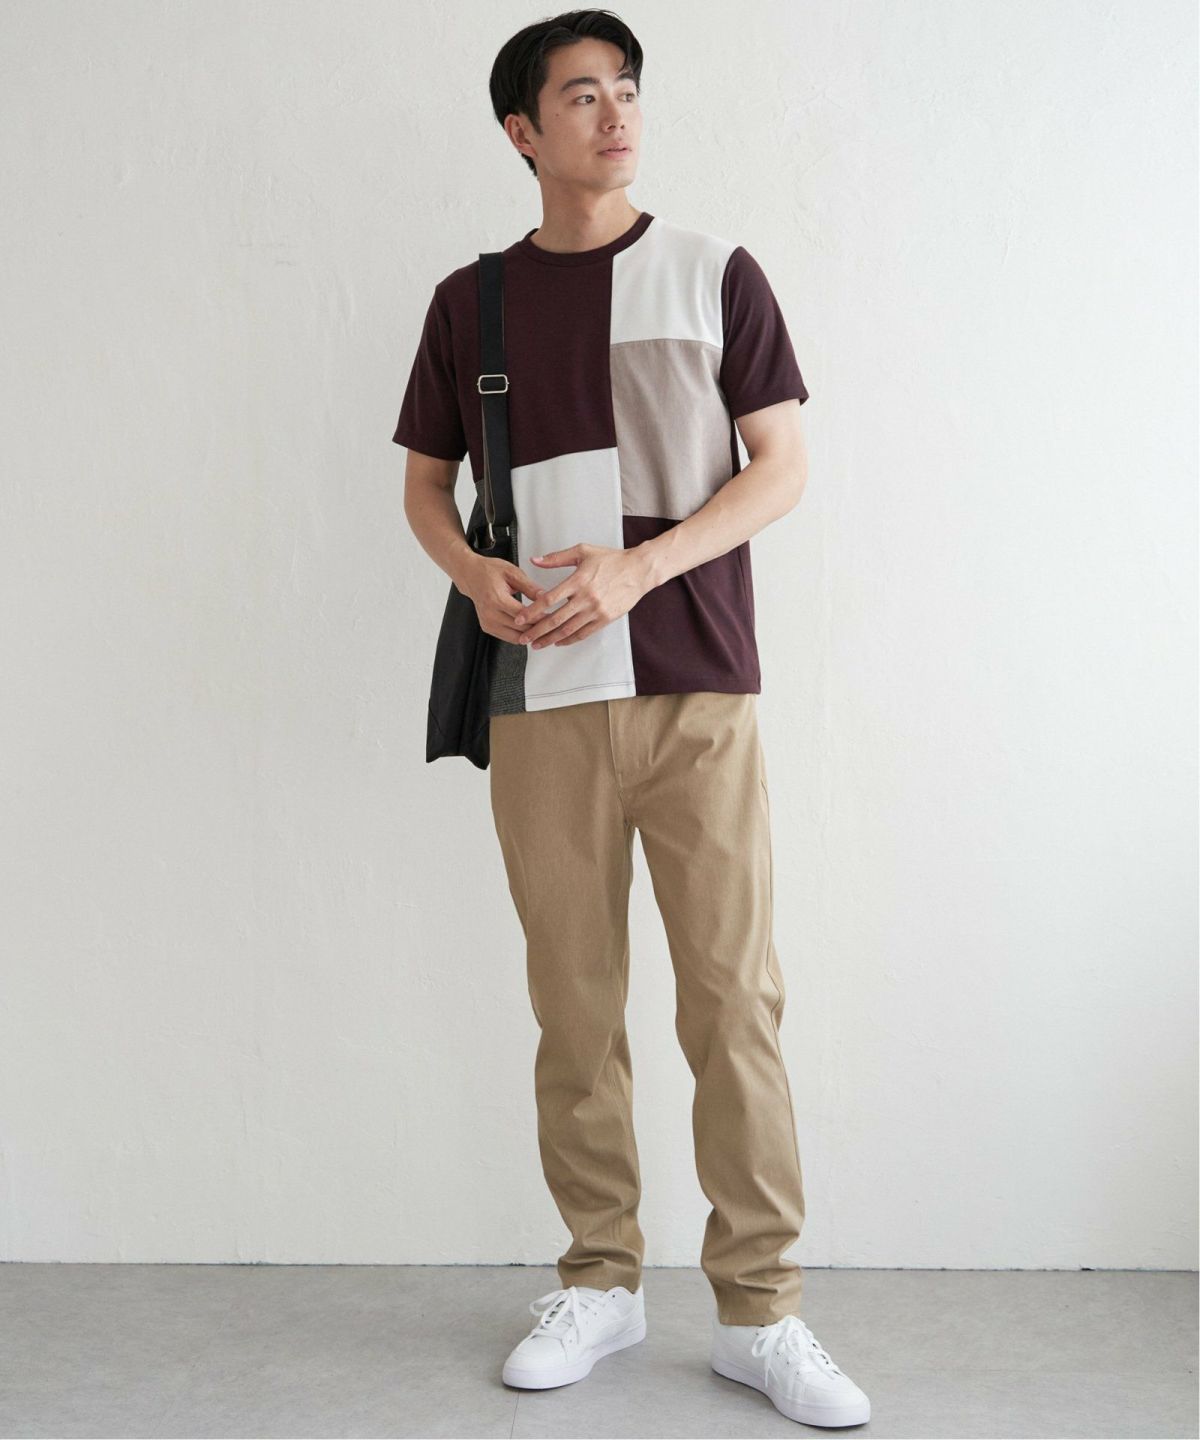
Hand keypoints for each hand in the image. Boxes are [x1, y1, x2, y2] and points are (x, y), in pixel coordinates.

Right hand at [457, 553, 546, 642]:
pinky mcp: (488, 628)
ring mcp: (487, 623)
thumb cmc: (490, 571)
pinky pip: (510, 638)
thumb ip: (530, 587)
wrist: (470, 575)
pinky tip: (533, 629)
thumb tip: (546, 597)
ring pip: (516, 638)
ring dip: (532, 635)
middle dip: (539, 628)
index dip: (540, 617)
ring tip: (546, 628)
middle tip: (554, 623)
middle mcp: (490, 614)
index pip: (523, 615)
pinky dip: (522, 636)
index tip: (554, 616)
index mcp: (496, 599)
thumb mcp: (513, 573)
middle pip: (521, 629)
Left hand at [515, 543, 651, 648]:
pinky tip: (559, 642)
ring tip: (538, 644)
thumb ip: (556, 558)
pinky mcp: (605, 618)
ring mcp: (596, 610)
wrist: (639, 570)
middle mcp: (586, 598)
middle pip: (556, 619)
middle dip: (537, 631)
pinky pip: (584, 633)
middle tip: (524, 638)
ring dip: (550, 639)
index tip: (520, 618)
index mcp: (578, 580)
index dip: (533, 611)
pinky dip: (569, 640)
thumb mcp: (582, 551)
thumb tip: (535, 560)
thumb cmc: (612, 560)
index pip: (549, 599)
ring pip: (568, 630)